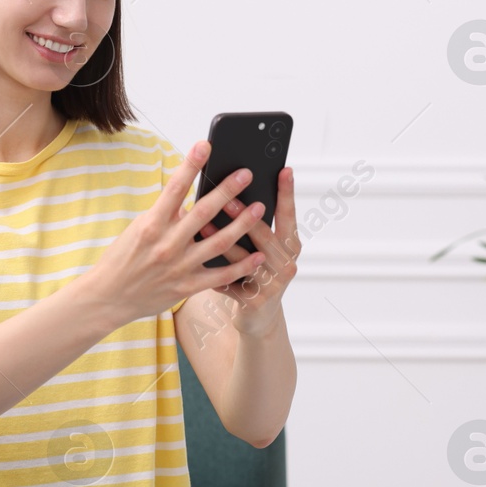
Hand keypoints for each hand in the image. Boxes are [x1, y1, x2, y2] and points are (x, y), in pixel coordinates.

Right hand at [82, 140, 267, 323]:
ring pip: (219, 242)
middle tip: (246, 174)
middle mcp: (166, 243)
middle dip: (227, 190)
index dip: (191, 164)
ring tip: (260, 208)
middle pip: (203, 212)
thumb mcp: (139, 228)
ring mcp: (179, 266)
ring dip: (243, 224)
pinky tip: (259, 255)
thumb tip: (191, 198)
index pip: (174, 187)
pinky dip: (242, 266)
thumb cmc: (123, 258)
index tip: (205, 145)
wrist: (108, 297)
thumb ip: (166, 215)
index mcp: (151, 224)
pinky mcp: (187, 286)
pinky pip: (221, 276)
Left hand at [196, 165, 300, 335]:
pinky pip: (229, 282)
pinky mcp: (254, 301)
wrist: (259, 317)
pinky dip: (212, 270)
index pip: (289, 215)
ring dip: (222, 241)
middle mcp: (286, 263)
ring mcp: (272, 284)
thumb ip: (256, 227)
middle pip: (265, 235)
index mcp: (291, 245)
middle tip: (228, 197)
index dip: (287, 193)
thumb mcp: (266, 250)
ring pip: (244, 259)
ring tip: (201, 225)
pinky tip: (194, 260)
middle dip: (244, 216)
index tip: (284, 169)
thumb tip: (235, 192)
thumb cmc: (257, 273)